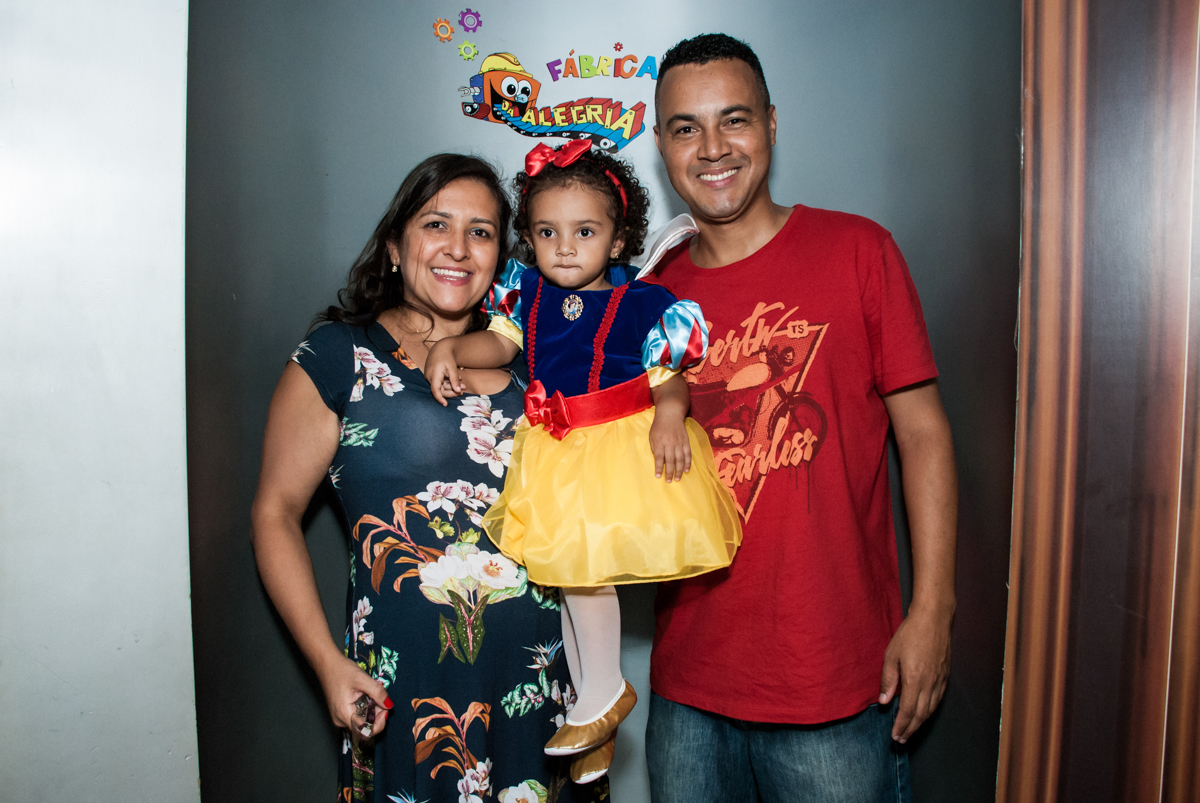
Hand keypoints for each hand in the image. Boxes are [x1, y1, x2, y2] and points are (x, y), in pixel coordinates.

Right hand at [316, 653, 393, 741]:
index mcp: (344, 714)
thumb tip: (389, 705)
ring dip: (372, 713)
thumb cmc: (341, 670)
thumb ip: (378, 692)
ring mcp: (339, 717)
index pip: (365, 731)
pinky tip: (367, 698)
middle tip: (381, 701)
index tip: (385, 710)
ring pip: (361, 723)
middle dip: (376, 717)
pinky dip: (365, 710)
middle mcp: (340, 720)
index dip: (379, 724)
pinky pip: (356, 717)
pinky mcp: (341, 713)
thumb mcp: (363, 679)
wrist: (327, 664)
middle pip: (364, 729)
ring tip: (374, 697)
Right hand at [424, 340, 464, 405]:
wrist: (440, 347)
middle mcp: (429, 377)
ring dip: (452, 387)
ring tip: (464, 385)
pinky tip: (458, 379)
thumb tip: (458, 391)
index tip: (445, 405)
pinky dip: (449, 383)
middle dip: (452, 392)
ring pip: (441, 387)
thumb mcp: (452, 367)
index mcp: (433, 375)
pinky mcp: (433, 377)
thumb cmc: (446, 356)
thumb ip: (454, 379)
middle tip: (463, 390)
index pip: (435, 390)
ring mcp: (430, 377)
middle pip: (440, 390)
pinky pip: (441, 383)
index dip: (440, 399)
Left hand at [649, 416, 691, 481]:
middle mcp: (670, 443)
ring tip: (678, 479)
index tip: (658, 476)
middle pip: (670, 460)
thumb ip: (654, 448)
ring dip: (679, 470)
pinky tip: (687, 470)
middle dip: (669, 472)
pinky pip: (688, 454)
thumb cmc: (658, 426)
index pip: (658, 457)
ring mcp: (679, 442)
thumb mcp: (652, 436)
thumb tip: (658, 461)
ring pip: (680, 459)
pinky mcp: (686, 441)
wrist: (670, 414)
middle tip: (668, 481)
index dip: (658, 468)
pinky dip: (688, 463)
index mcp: (659, 441)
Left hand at [878, 604, 951, 742]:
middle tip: (902, 739)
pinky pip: (938, 699)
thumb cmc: (910, 634)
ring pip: (931, 709)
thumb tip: (885, 701)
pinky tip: (924, 712)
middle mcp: (930, 683)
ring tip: (911, 730)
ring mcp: (940, 680)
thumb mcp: (891, 655)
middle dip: (911, 729)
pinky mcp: (945, 675)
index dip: (901, 725)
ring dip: (921, 722)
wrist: (933, 619)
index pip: (908, 711)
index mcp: (915, 680)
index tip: (895, 735)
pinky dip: (930, 710)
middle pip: (921, 714)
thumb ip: (889, 679)